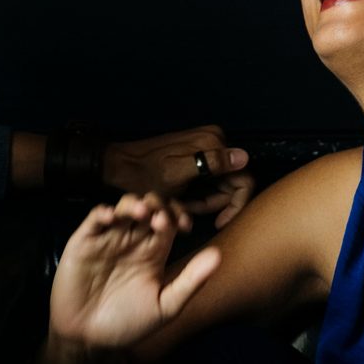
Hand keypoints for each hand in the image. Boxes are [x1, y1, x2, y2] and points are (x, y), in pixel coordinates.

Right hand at [48, 194, 220, 348]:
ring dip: (133, 204)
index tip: (185, 226)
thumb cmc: (129, 324)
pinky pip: (94, 219)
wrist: (91, 340)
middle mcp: (132, 242)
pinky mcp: (84, 243)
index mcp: (153, 253)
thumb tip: (218, 255)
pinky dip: (102, 213)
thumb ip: (191, 281)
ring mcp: (108, 240)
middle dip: (157, 205)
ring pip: (122, 208)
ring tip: (142, 212)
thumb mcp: (165, 306)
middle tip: (161, 217)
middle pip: (148, 209)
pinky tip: (111, 217)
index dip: (178, 216)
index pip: (169, 222)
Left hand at [102, 127, 254, 227]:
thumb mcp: (176, 174)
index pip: (244, 180)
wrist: (119, 165)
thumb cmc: (144, 173)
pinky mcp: (196, 154)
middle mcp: (214, 141)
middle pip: (232, 184)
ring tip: (181, 206)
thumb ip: (210, 164)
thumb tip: (244, 157)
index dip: (234, 205)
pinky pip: (209, 180)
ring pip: (220, 185)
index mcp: (213, 144)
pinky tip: (180, 199)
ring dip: (205, 201)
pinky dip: (198, 194)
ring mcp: (205, 147)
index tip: (217, 222)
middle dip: (214, 203)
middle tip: (188, 211)